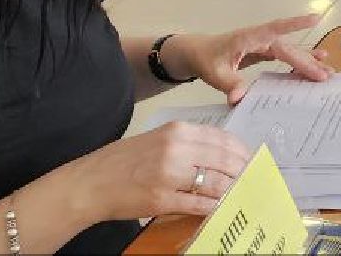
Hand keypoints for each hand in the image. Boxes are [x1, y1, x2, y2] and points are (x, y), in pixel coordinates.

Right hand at [65, 121, 251, 224]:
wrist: (90, 183)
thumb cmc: (121, 162)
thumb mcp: (157, 140)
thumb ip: (187, 144)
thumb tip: (219, 155)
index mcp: (176, 131)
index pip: (221, 139)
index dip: (240, 151)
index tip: (250, 159)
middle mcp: (176, 149)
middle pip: (223, 160)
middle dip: (241, 171)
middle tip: (250, 179)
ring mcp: (170, 175)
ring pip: (215, 182)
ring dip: (230, 190)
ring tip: (237, 194)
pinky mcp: (162, 199)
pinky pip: (199, 204)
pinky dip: (212, 207)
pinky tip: (217, 208)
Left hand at [165, 15, 333, 104]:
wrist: (197, 53)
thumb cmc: (205, 58)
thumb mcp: (213, 72)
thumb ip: (228, 83)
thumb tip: (239, 98)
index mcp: (249, 38)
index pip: (275, 29)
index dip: (295, 25)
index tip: (315, 19)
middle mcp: (260, 39)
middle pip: (287, 49)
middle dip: (306, 62)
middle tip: (324, 76)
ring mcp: (264, 46)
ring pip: (290, 52)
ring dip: (308, 61)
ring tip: (328, 70)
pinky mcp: (264, 53)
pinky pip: (286, 57)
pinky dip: (300, 62)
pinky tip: (316, 63)